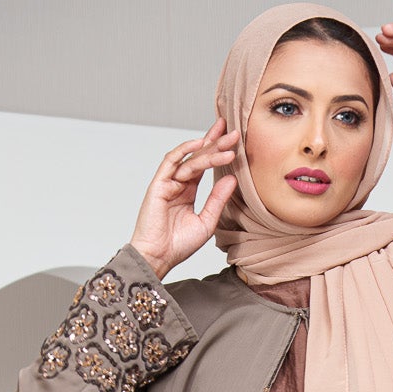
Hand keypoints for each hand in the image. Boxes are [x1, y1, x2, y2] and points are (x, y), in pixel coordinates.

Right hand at [130, 120, 239, 275]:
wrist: (159, 257)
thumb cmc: (179, 245)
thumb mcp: (206, 221)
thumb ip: (217, 199)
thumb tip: (232, 178)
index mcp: (188, 191)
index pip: (204, 165)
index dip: (217, 150)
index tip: (232, 139)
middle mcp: (178, 183)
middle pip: (198, 157)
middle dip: (216, 143)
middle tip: (234, 134)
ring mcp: (168, 182)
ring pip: (190, 159)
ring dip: (209, 149)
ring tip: (227, 143)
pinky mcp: (159, 184)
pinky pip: (171, 161)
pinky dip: (184, 150)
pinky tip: (199, 142)